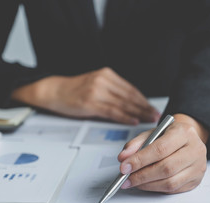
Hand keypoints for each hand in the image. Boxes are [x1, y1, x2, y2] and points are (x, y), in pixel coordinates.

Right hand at [11, 67, 159, 124]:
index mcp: (107, 74)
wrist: (53, 91)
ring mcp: (96, 91)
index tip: (153, 107)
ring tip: (150, 119)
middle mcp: (103, 80)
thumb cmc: (74, 90)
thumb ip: (112, 92)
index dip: (144, 99)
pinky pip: (112, 111)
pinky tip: (134, 120)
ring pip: (123, 104)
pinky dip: (125, 117)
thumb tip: (131, 105)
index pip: (130, 88)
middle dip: (145, 107)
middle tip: (156, 114)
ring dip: (139, 113)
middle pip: (130, 96)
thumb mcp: (95, 84)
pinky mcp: (90, 103)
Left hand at [117, 114, 208, 193]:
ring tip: (133, 182)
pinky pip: (173, 189)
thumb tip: (123, 158)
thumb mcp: (152, 133)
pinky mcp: (196, 180)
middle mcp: (195, 150)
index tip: (124, 167)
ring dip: (147, 185)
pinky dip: (156, 188)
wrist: (188, 139)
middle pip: (166, 168)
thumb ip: (136, 144)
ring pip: (170, 182)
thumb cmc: (169, 136)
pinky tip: (146, 184)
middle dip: (142, 175)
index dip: (140, 160)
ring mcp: (198, 167)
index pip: (160, 149)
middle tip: (126, 178)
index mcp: (184, 133)